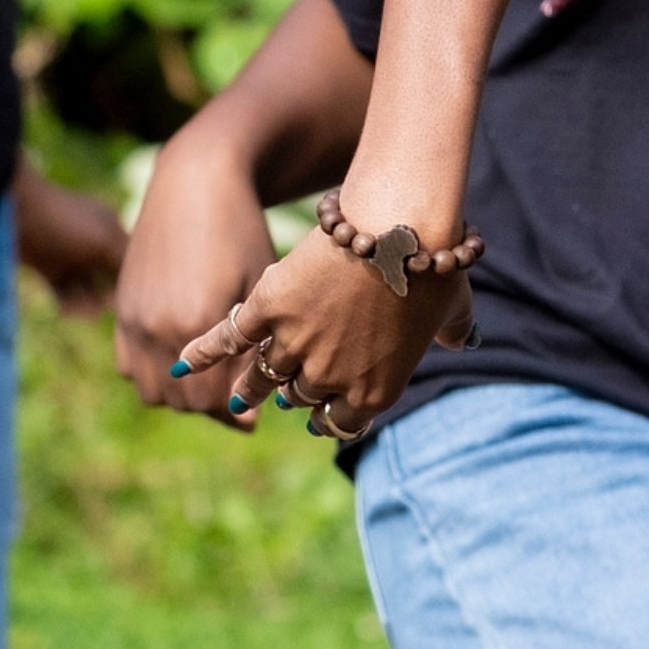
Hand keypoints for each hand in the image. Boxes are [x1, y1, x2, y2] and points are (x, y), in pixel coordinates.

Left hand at [12, 167, 128, 317]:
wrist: (11, 211)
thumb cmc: (63, 222)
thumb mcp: (104, 239)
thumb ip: (126, 262)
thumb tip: (143, 286)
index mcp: (111, 229)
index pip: (130, 263)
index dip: (131, 285)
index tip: (126, 303)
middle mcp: (93, 243)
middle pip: (109, 280)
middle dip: (106, 297)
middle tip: (97, 308)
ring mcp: (69, 256)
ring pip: (86, 289)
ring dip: (85, 304)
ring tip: (77, 312)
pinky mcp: (47, 268)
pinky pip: (64, 292)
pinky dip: (67, 304)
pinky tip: (65, 311)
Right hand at [113, 136, 278, 424]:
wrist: (195, 186)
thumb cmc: (243, 234)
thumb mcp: (259, 290)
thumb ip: (251, 352)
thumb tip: (247, 414)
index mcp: (197, 324)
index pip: (212, 401)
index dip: (236, 412)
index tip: (254, 413)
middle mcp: (157, 327)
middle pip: (182, 402)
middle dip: (212, 406)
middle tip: (237, 395)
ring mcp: (133, 320)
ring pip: (152, 391)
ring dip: (181, 396)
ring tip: (212, 379)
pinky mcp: (122, 309)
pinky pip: (129, 366)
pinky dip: (153, 374)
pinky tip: (181, 359)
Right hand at [171, 218, 472, 443]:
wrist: (402, 226)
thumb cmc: (435, 263)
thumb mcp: (454, 305)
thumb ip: (454, 330)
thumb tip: (463, 341)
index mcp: (376, 389)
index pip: (340, 422)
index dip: (329, 418)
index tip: (319, 417)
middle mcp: (331, 377)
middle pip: (301, 396)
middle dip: (297, 393)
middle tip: (286, 391)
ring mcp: (296, 344)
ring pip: (265, 374)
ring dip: (253, 383)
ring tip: (240, 394)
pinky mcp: (269, 308)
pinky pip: (229, 337)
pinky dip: (205, 351)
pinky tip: (186, 362)